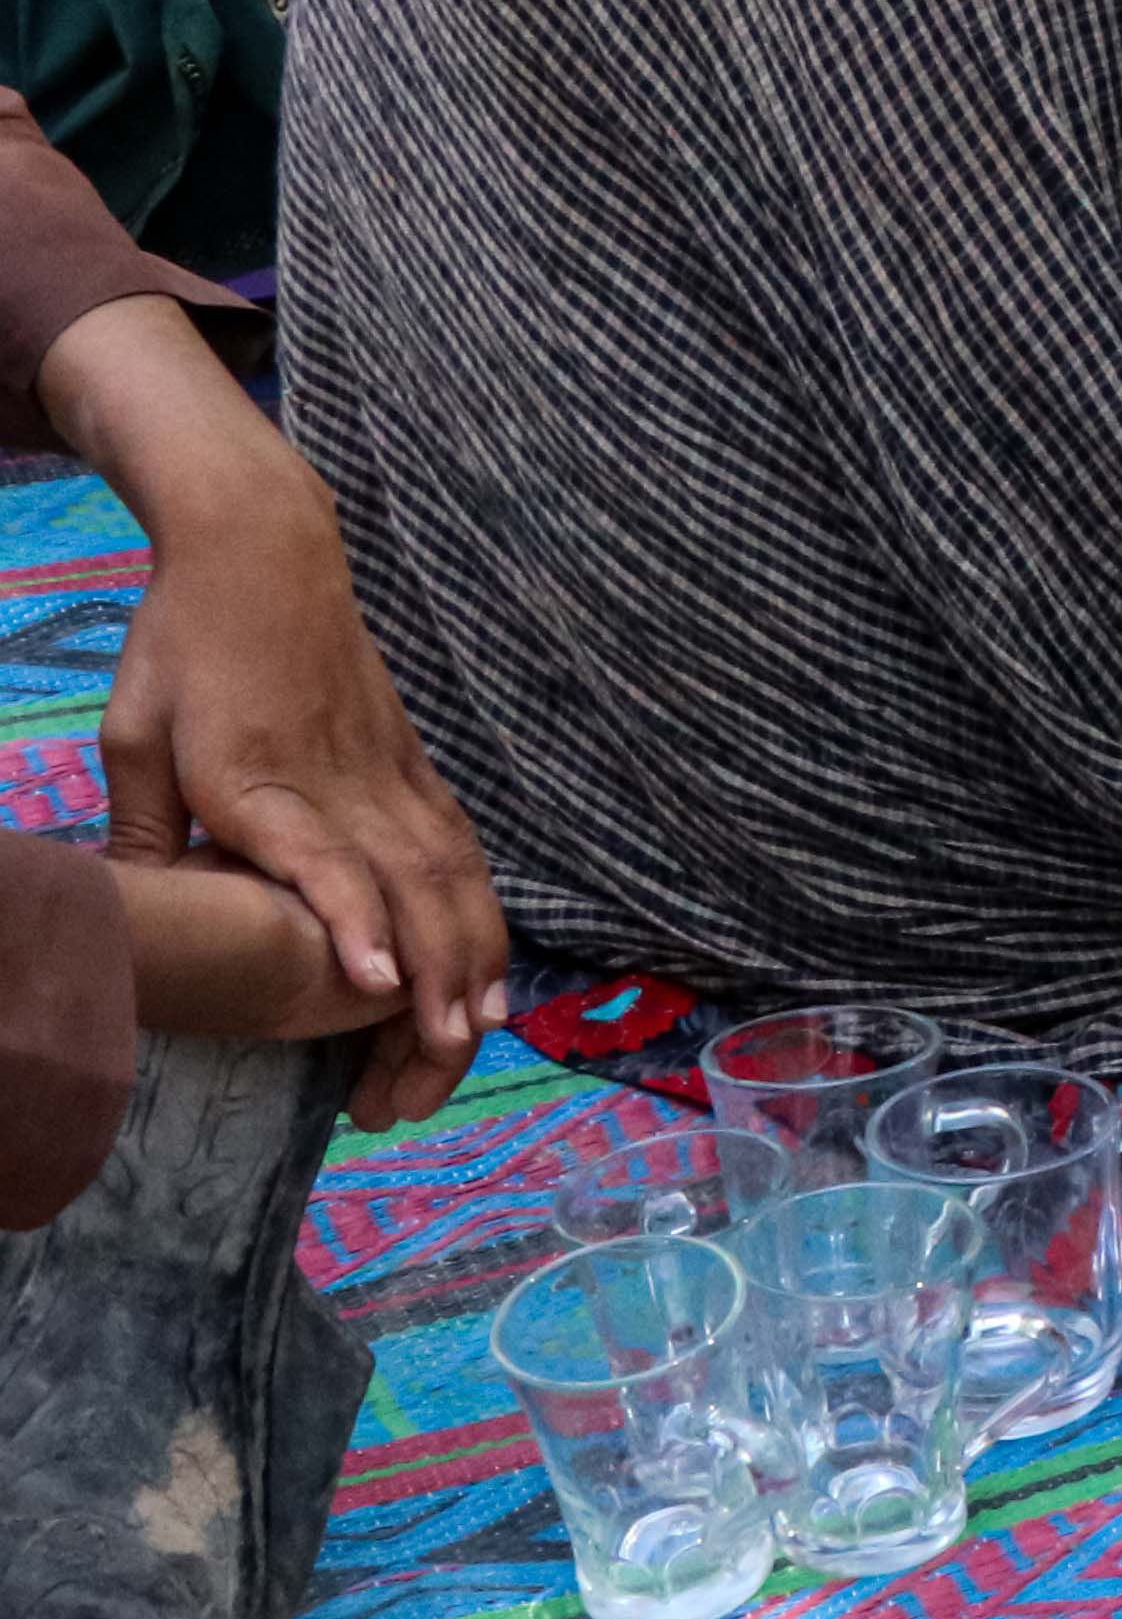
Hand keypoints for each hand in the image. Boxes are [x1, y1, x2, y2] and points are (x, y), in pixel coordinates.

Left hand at [58, 298, 513, 1123]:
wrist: (264, 549)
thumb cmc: (184, 644)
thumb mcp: (134, 736)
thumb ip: (142, 831)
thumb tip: (143, 915)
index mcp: (264, 779)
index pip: (321, 862)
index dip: (351, 926)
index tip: (378, 989)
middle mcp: (345, 783)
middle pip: (412, 891)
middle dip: (434, 984)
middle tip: (433, 1069)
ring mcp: (391, 772)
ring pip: (453, 877)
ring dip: (472, 959)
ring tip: (479, 1035)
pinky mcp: (410, 765)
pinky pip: (458, 848)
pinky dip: (481, 910)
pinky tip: (490, 961)